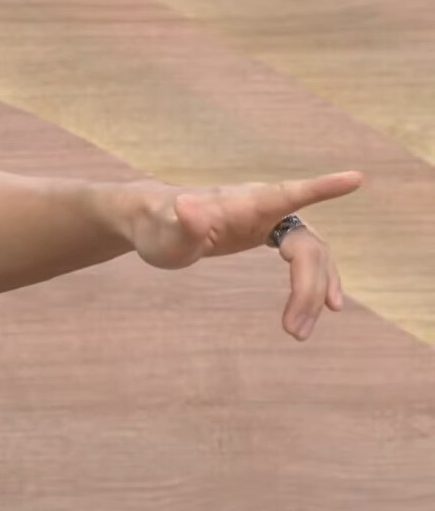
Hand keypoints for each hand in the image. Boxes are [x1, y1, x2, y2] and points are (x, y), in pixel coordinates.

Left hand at [124, 170, 364, 341]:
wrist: (155, 222)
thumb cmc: (158, 226)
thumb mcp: (165, 232)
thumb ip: (181, 223)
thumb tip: (186, 205)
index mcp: (244, 203)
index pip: (288, 194)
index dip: (323, 188)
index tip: (357, 178)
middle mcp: (264, 208)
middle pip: (306, 246)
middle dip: (308, 287)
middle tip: (294, 330)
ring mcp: (270, 220)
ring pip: (310, 255)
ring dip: (312, 293)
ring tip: (299, 332)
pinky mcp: (269, 233)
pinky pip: (305, 258)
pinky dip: (315, 281)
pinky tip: (326, 307)